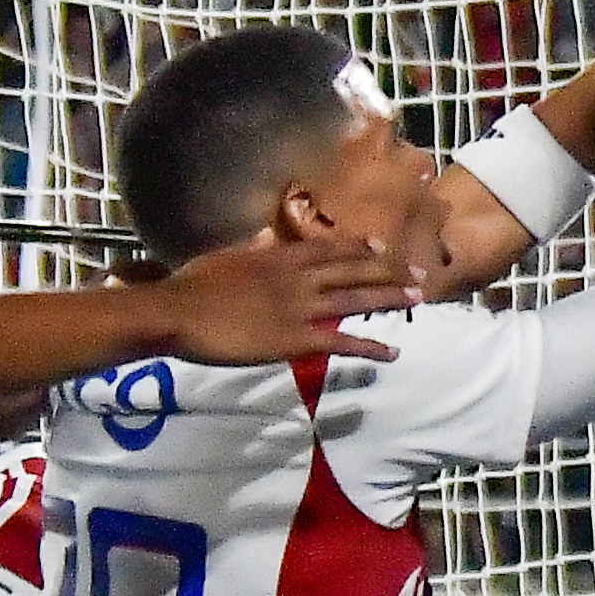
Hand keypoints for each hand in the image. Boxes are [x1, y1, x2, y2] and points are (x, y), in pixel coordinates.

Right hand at [158, 227, 413, 364]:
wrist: (177, 312)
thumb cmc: (191, 286)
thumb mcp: (227, 258)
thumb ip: (254, 252)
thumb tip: (265, 243)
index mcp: (279, 256)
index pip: (329, 247)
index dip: (359, 247)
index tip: (381, 245)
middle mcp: (298, 276)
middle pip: (353, 268)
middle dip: (388, 269)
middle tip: (416, 272)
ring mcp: (300, 307)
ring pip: (356, 298)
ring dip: (389, 298)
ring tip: (417, 298)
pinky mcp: (296, 339)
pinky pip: (343, 342)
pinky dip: (371, 347)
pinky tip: (392, 352)